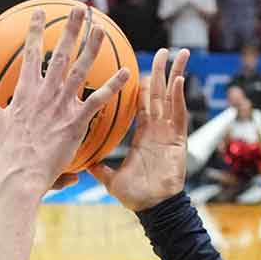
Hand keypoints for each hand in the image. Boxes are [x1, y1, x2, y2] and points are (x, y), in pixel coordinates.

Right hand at [0, 6, 131, 189]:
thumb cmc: (5, 151)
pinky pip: (98, 100)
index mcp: (26, 90)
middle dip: (70, 29)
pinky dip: (113, 85)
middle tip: (78, 10)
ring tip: (101, 30)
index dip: (35, 30)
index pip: (31, 53)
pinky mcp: (76, 122)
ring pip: (81, 70)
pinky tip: (126, 72)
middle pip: (61, 54)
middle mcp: (46, 93)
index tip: (38, 13)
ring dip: (92, 48)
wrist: (20, 174)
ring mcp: (62, 106)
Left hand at [89, 47, 189, 211]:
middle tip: (162, 51)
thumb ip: (99, 168)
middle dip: (161, 71)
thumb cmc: (135, 195)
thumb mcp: (111, 178)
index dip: (142, 85)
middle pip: (159, 93)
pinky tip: (178, 79)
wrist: (152, 208)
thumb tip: (82, 163)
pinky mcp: (178, 140)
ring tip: (177, 54)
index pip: (142, 103)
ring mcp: (169, 132)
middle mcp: (157, 129)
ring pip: (171, 97)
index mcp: (143, 134)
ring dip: (174, 74)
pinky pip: (178, 114)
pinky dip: (178, 96)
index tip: (139, 66)